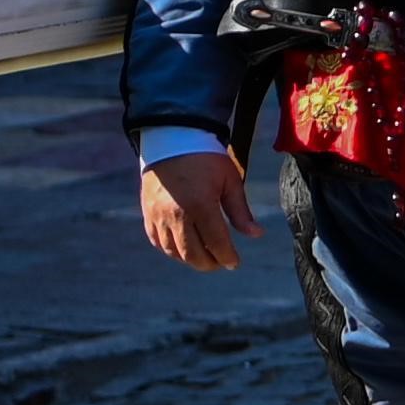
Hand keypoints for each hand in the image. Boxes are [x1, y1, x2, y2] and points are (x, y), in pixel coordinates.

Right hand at [139, 149, 257, 269]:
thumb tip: (256, 235)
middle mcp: (176, 215)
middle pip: (192, 253)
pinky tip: (183, 248)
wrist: (172, 140)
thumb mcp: (230, 181)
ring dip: (189, 259)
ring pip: (173, 251)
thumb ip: (240, 211)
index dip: (227, 257)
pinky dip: (171, 250)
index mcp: (200, 205)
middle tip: (221, 263)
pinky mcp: (148, 213)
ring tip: (205, 257)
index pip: (216, 242)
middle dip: (209, 263)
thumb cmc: (206, 159)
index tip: (235, 263)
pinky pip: (157, 241)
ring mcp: (158, 215)